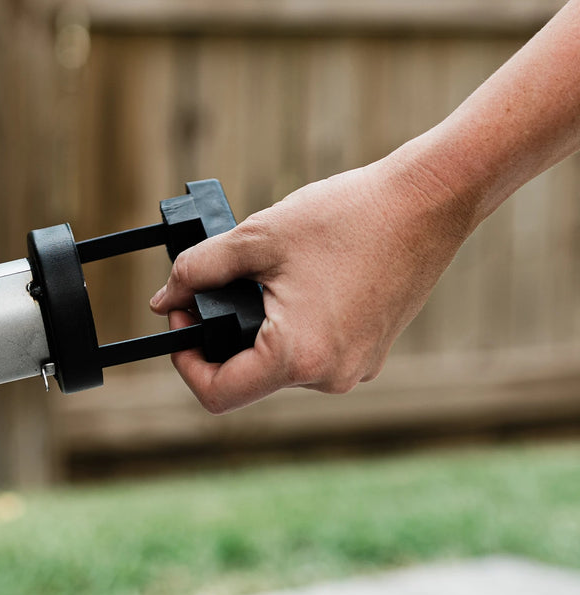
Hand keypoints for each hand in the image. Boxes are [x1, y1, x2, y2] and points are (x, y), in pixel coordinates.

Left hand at [149, 150, 473, 412]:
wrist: (429, 200)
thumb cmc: (347, 216)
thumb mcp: (256, 238)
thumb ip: (199, 271)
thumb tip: (165, 298)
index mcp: (297, 357)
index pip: (217, 394)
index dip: (185, 362)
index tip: (181, 319)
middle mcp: (330, 377)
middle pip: (249, 378)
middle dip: (221, 337)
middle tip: (211, 287)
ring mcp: (356, 369)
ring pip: (280, 365)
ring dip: (257, 330)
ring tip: (261, 279)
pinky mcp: (371, 353)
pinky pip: (313, 353)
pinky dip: (292, 327)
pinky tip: (298, 284)